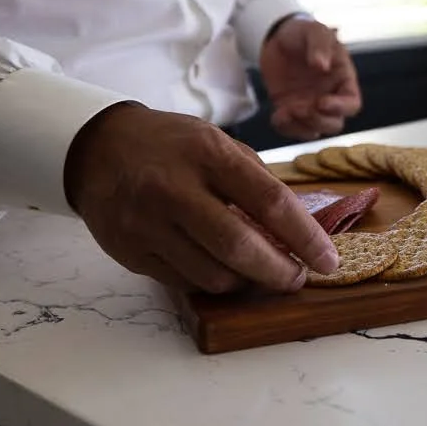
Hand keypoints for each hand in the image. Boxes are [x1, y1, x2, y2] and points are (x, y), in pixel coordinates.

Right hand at [64, 103, 338, 292]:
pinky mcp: (128, 251)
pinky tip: (220, 268)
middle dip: (279, 272)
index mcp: (208, 154)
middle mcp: (174, 189)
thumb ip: (255, 181)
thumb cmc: (172, 145)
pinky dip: (211, 281)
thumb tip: (297, 230)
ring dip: (246, 281)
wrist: (98, 147)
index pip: (270, 202)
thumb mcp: (217, 142)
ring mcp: (146, 223)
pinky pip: (184, 282)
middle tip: (297, 278)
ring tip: (258, 271)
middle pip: (240, 247)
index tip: (328, 260)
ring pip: (212, 275)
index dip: (305, 237)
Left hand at [260, 16, 361, 139]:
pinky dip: (285, 128)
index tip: (322, 102)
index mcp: (343, 81)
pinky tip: (277, 116)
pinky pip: (291, 129)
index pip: (351, 104)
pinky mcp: (290, 110)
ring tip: (285, 112)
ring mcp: (310, 106)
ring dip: (301, 127)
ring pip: (314, 131)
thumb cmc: (304, 33)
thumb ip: (320, 45)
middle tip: (301, 108)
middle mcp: (330, 97)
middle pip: (334, 124)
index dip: (340, 108)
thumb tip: (322, 65)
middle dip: (318, 121)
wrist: (277, 37)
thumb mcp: (315, 31)